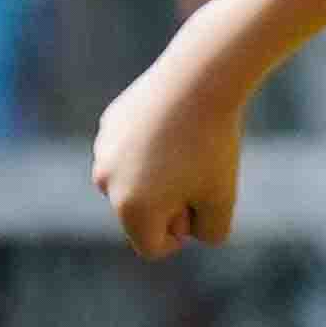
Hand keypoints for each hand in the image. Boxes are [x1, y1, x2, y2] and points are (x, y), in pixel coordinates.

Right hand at [93, 50, 248, 256]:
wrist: (198, 79)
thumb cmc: (213, 145)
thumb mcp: (223, 199)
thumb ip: (210, 233)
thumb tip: (189, 234)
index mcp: (130, 209)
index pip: (152, 247)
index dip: (183, 234)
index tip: (201, 204)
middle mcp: (106, 182)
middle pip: (141, 213)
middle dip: (170, 203)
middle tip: (198, 169)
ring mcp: (102, 150)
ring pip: (136, 180)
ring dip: (159, 175)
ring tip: (186, 145)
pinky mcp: (109, 123)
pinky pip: (134, 149)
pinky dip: (153, 145)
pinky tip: (174, 123)